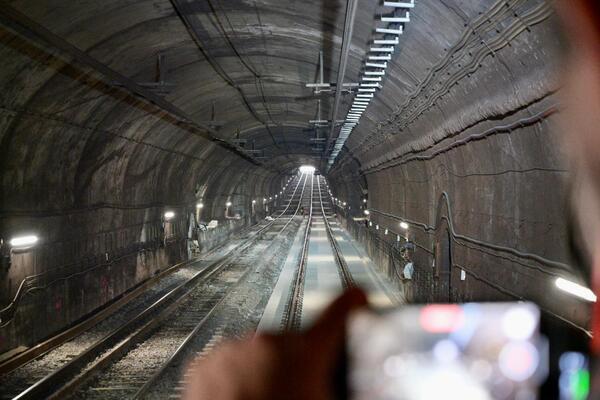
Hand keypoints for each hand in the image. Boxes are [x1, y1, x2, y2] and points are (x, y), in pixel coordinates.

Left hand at [183, 288, 367, 399]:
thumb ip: (336, 387)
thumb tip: (347, 389)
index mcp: (306, 354)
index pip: (340, 314)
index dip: (352, 303)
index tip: (357, 296)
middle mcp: (270, 343)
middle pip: (292, 343)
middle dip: (294, 363)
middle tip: (293, 394)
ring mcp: (235, 350)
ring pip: (258, 352)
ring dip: (263, 369)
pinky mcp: (205, 363)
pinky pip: (228, 361)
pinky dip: (235, 375)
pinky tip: (242, 399)